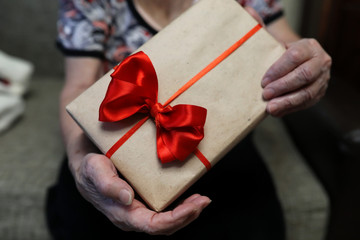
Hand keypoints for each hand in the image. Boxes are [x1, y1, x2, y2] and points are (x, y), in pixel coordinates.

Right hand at [74, 153, 210, 234]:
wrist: (86, 165)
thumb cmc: (89, 168)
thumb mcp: (95, 170)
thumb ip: (108, 185)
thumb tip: (128, 198)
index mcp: (123, 215)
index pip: (154, 225)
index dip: (176, 219)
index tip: (194, 206)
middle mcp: (133, 217)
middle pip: (165, 226)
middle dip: (188, 215)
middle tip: (204, 200)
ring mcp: (139, 211)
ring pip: (167, 221)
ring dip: (187, 212)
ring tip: (202, 200)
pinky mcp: (143, 202)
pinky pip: (164, 210)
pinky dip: (180, 205)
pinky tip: (189, 196)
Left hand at [262, 38, 331, 116]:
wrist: (301, 59)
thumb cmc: (284, 54)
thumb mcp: (280, 48)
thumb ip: (271, 56)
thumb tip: (257, 72)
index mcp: (310, 46)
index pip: (295, 56)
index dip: (278, 69)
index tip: (263, 81)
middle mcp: (321, 61)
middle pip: (304, 75)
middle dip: (283, 86)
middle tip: (266, 94)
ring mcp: (323, 78)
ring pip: (307, 92)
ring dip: (287, 102)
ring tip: (270, 108)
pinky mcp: (320, 93)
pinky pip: (306, 103)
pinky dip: (290, 108)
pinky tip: (277, 112)